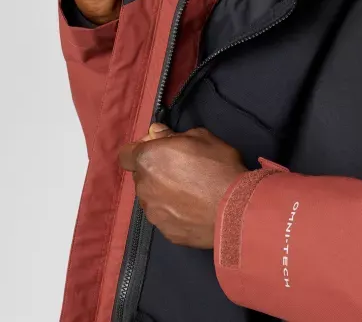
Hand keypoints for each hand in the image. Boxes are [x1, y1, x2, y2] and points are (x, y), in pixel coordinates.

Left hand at [119, 124, 247, 248]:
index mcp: (148, 159)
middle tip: (180, 169)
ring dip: (163, 191)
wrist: (234, 208)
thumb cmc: (218, 165)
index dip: (141, 150)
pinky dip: (174, 210)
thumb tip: (156, 132)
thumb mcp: (201, 137)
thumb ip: (171, 134)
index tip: (160, 149)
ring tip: (190, 191)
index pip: (125, 154)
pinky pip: (164, 216)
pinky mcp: (165, 231)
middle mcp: (143, 187)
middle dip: (155, 170)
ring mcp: (152, 212)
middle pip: (141, 176)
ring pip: (151, 197)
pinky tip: (194, 208)